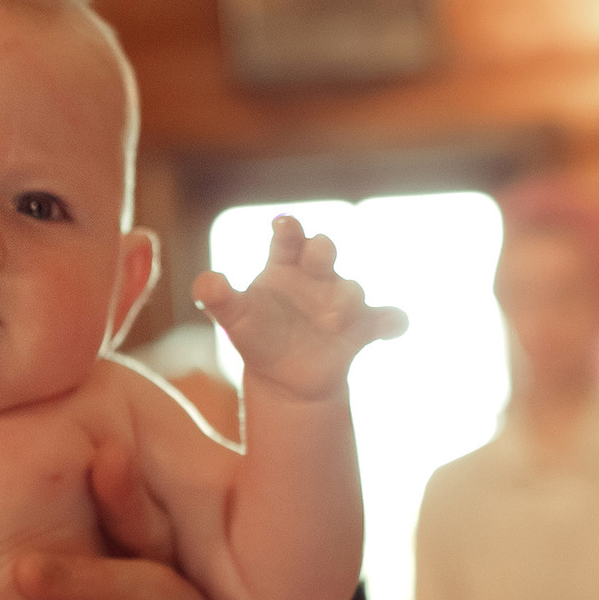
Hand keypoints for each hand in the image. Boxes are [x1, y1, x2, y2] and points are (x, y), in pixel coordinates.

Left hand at [192, 216, 404, 402]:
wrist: (285, 375)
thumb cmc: (259, 336)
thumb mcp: (234, 318)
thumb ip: (218, 298)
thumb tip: (203, 283)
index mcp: (285, 266)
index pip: (288, 239)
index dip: (288, 229)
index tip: (283, 223)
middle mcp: (316, 277)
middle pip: (323, 252)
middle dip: (323, 249)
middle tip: (318, 252)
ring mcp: (341, 301)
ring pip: (352, 289)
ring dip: (347, 299)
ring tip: (333, 319)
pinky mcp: (361, 328)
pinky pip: (384, 320)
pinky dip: (392, 321)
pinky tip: (395, 325)